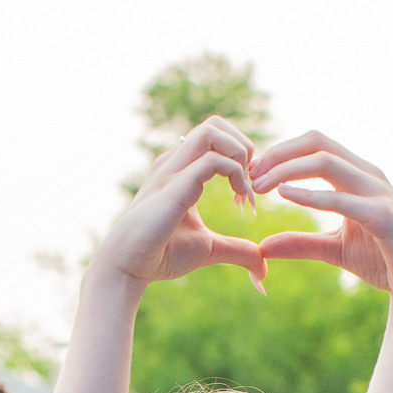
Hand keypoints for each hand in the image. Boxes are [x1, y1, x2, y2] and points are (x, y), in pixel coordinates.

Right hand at [93, 117, 267, 288]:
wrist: (129, 267)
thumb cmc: (162, 254)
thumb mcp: (210, 249)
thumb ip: (237, 251)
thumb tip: (263, 268)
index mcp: (182, 169)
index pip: (216, 138)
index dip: (240, 159)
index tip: (247, 195)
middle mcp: (176, 162)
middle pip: (215, 124)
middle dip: (243, 147)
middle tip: (250, 183)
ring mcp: (173, 169)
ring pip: (212, 130)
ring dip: (239, 154)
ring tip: (244, 188)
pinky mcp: (175, 185)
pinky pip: (213, 160)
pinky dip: (236, 175)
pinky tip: (239, 200)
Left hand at [248, 132, 392, 306]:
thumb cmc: (382, 260)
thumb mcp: (333, 250)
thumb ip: (300, 244)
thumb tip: (263, 246)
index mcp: (358, 175)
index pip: (315, 145)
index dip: (281, 152)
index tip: (253, 173)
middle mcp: (369, 175)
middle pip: (318, 143)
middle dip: (279, 154)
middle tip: (249, 174)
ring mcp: (378, 193)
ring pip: (327, 162)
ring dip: (287, 169)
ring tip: (259, 185)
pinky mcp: (383, 217)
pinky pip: (343, 199)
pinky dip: (311, 195)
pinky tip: (285, 195)